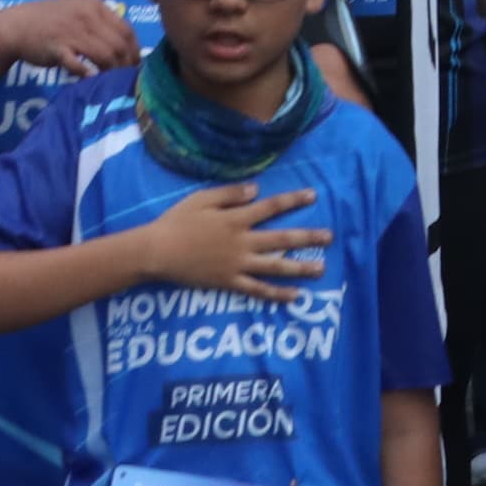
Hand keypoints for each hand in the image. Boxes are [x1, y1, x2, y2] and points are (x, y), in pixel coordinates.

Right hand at [0, 0, 140, 78]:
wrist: (15, 26)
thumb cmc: (51, 21)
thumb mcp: (80, 11)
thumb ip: (102, 23)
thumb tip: (126, 44)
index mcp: (96, 6)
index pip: (127, 29)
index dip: (135, 49)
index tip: (136, 64)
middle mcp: (88, 17)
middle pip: (119, 44)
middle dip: (127, 64)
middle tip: (127, 78)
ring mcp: (72, 32)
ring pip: (105, 54)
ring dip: (112, 71)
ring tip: (112, 82)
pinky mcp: (57, 48)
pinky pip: (78, 64)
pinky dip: (88, 73)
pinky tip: (90, 80)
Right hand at [137, 184, 329, 299]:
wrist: (154, 252)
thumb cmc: (175, 222)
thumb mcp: (202, 199)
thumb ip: (231, 194)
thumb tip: (258, 188)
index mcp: (236, 219)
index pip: (271, 207)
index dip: (293, 201)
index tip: (313, 196)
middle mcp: (242, 241)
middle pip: (282, 238)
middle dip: (308, 237)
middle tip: (330, 237)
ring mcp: (236, 264)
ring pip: (275, 265)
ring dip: (300, 267)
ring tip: (322, 269)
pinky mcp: (228, 282)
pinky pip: (256, 290)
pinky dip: (276, 293)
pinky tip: (294, 296)